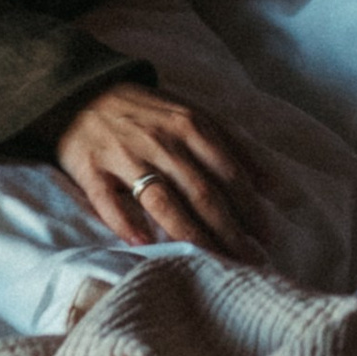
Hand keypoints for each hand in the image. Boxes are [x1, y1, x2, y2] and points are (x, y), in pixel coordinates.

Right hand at [54, 78, 260, 258]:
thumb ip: (232, 146)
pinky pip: (109, 200)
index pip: (227, 172)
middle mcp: (162, 141)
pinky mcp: (92, 170)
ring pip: (162, 200)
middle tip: (248, 261)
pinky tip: (143, 245)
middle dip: (228, 230)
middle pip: (201, 192)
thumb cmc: (148, 112)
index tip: (266, 237)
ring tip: (211, 262)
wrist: (83, 93)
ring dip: (189, 234)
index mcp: (191, 126)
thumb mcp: (194, 115)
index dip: (249, 206)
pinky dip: (126, 222)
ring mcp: (126, 156)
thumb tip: (272, 185)